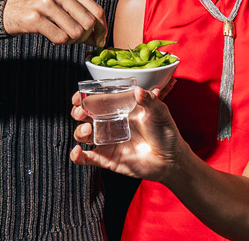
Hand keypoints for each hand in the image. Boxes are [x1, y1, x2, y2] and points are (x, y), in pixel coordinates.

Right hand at [2, 0, 105, 45]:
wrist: (4, 9)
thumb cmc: (37, 8)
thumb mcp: (59, 3)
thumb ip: (79, 14)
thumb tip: (100, 38)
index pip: (97, 10)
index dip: (102, 29)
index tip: (100, 40)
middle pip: (89, 23)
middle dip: (86, 37)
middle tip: (77, 41)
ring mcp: (46, 4)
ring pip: (76, 32)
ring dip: (71, 41)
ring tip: (61, 36)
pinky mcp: (34, 18)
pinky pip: (60, 38)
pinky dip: (59, 42)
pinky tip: (51, 36)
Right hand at [69, 86, 188, 184]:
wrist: (170, 159)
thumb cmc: (165, 131)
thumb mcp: (159, 112)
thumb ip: (150, 100)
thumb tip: (138, 90)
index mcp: (119, 109)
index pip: (95, 100)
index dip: (83, 97)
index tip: (79, 96)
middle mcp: (110, 124)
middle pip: (84, 116)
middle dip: (78, 112)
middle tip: (81, 112)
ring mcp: (107, 141)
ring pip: (83, 135)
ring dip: (79, 131)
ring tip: (88, 130)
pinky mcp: (107, 158)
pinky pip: (87, 158)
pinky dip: (77, 156)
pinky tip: (77, 151)